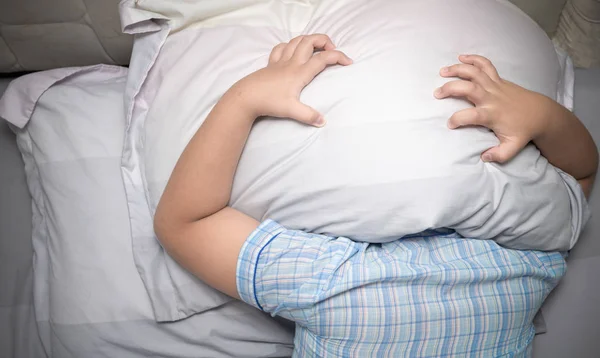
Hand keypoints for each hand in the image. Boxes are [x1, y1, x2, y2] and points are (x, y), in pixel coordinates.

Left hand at [232, 34, 351, 126]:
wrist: (245, 97)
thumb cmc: (269, 102)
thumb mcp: (291, 111)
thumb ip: (308, 116)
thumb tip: (323, 121)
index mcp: (300, 72)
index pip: (323, 58)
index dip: (338, 57)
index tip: (348, 62)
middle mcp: (291, 63)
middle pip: (310, 41)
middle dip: (324, 40)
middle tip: (332, 49)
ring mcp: (280, 61)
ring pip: (296, 41)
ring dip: (309, 39)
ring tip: (316, 47)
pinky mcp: (270, 64)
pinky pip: (281, 48)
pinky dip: (290, 45)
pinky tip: (292, 51)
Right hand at [434, 55, 553, 162]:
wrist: (540, 113)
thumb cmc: (523, 131)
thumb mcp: (513, 147)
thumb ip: (498, 155)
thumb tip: (484, 157)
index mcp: (492, 114)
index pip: (470, 116)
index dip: (457, 119)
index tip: (450, 124)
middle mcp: (491, 98)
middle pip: (469, 87)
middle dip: (450, 88)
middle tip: (437, 94)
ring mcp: (495, 86)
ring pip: (474, 72)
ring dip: (457, 70)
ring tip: (442, 72)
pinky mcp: (498, 79)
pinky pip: (485, 65)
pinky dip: (473, 59)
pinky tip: (460, 58)